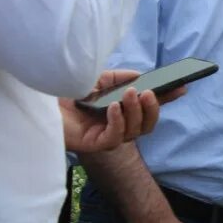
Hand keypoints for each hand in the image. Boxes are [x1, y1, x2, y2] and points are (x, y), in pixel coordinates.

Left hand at [60, 69, 184, 153]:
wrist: (41, 102)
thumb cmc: (68, 92)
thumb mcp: (99, 79)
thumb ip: (119, 78)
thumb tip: (140, 77)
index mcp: (122, 112)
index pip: (149, 109)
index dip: (167, 100)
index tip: (182, 88)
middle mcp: (118, 127)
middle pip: (147, 125)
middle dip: (152, 109)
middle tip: (148, 93)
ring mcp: (107, 138)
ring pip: (134, 132)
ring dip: (135, 112)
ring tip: (130, 94)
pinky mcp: (94, 145)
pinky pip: (114, 138)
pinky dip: (118, 121)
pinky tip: (113, 107)